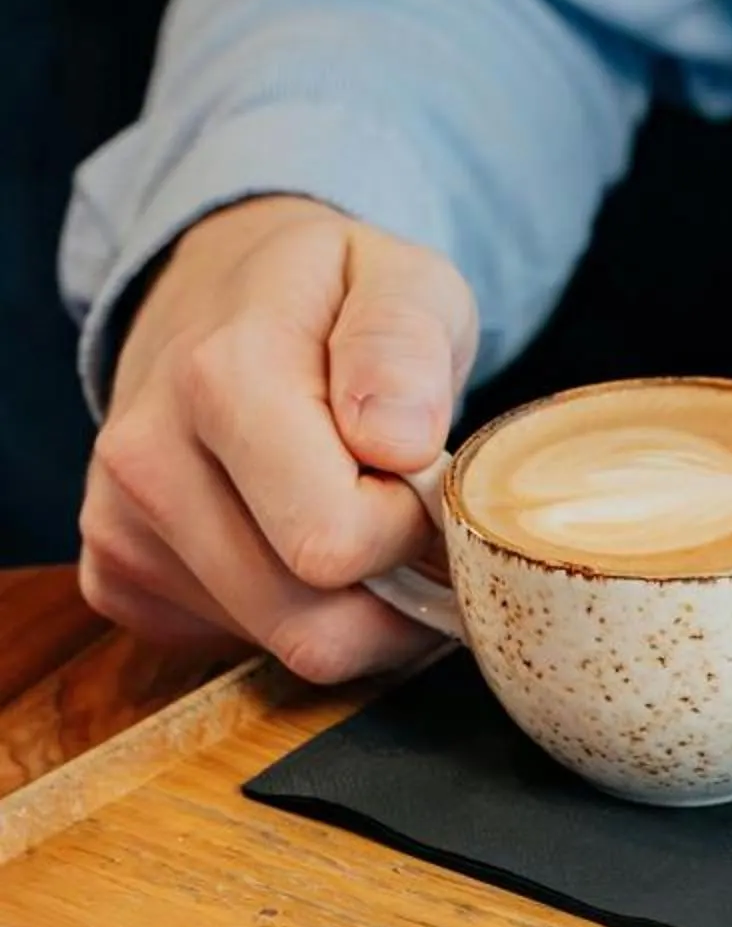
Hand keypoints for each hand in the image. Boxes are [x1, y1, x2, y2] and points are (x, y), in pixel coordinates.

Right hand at [81, 196, 478, 681]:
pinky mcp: (116, 577)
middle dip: (389, 585)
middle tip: (402, 511)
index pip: (338, 543)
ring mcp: (120, 528)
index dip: (412, 527)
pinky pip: (241, 648)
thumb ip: (407, 343)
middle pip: (313, 625)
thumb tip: (398, 442)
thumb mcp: (400, 278)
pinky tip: (292, 533)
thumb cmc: (330, 295)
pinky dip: (293, 609)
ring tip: (354, 515)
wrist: (216, 292)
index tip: (420, 475)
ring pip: (286, 646)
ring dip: (350, 606)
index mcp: (217, 379)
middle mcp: (147, 461)